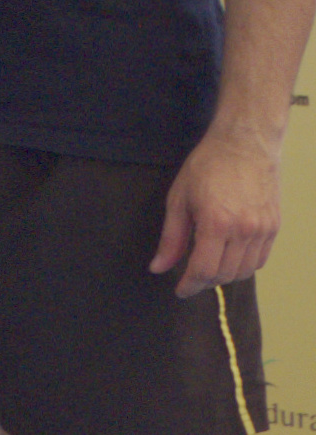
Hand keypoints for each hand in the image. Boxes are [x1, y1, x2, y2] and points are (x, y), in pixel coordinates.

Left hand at [150, 126, 282, 296]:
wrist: (245, 144)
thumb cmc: (207, 166)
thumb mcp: (179, 199)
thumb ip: (171, 238)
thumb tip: (159, 267)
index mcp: (217, 223)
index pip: (204, 270)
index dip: (190, 285)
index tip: (180, 290)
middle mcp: (245, 231)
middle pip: (225, 274)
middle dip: (205, 281)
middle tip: (190, 277)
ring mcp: (264, 230)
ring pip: (245, 270)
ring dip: (225, 275)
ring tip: (208, 266)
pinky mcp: (275, 227)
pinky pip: (260, 259)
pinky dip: (243, 265)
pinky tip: (229, 256)